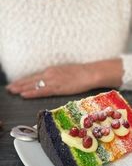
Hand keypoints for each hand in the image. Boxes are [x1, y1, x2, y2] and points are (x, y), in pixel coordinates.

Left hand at [6, 59, 122, 98]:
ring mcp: (52, 80)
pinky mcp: (57, 87)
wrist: (89, 73)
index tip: (15, 83)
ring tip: (11, 91)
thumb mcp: (65, 72)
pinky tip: (24, 94)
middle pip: (31, 80)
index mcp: (51, 70)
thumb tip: (51, 81)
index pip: (34, 76)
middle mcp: (49, 74)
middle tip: (9, 88)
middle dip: (19, 84)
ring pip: (33, 85)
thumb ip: (57, 76)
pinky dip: (31, 93)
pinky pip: (41, 91)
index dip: (24, 80)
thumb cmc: (81, 73)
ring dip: (21, 88)